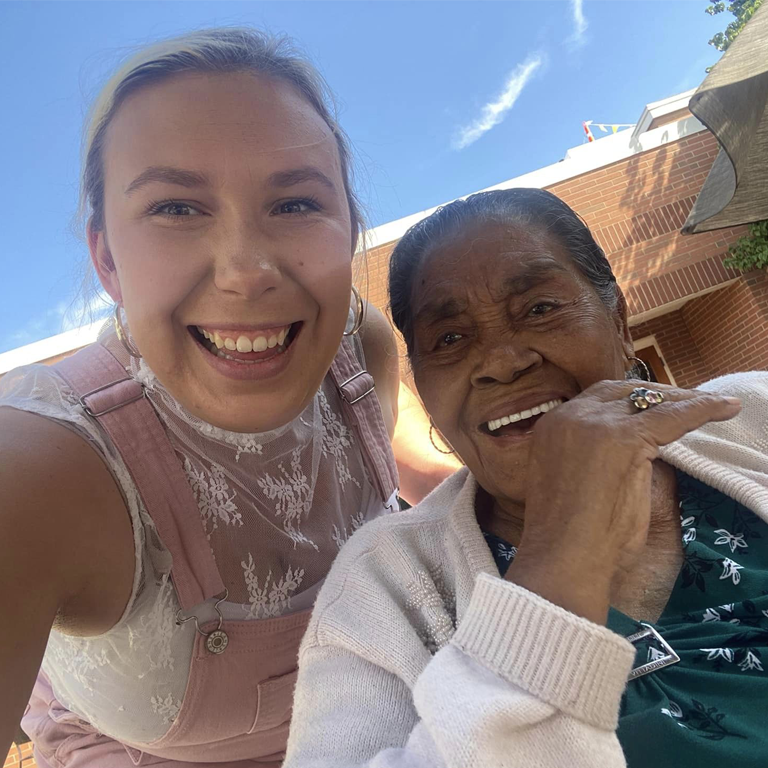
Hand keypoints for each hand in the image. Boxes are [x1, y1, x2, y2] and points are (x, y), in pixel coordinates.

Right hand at [505, 380, 740, 623]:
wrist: (562, 556)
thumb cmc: (568, 535)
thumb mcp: (577, 479)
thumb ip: (598, 454)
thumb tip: (645, 444)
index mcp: (551, 425)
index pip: (597, 398)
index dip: (629, 400)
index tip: (654, 407)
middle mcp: (568, 415)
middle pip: (621, 390)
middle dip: (655, 394)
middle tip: (687, 402)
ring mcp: (594, 423)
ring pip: (648, 400)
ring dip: (683, 400)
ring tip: (712, 406)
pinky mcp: (623, 437)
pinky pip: (672, 417)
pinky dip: (702, 410)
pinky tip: (724, 409)